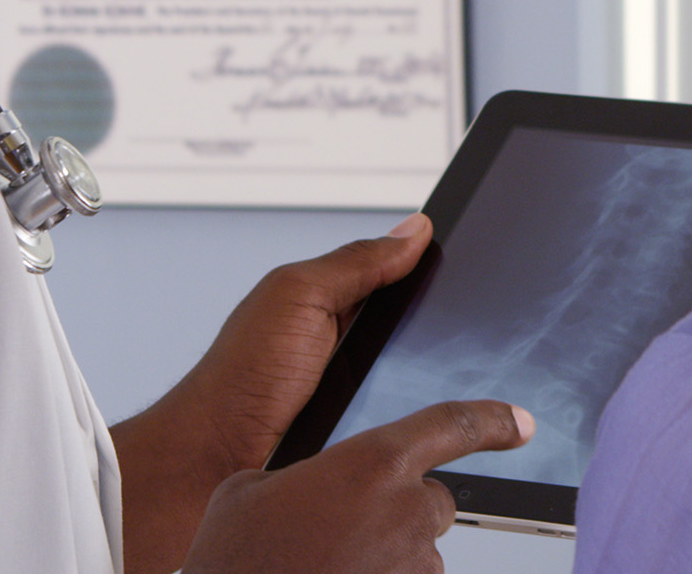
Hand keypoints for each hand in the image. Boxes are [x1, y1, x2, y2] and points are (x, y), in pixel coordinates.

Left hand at [110, 215, 444, 571]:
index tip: (483, 263)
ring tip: (449, 390)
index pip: (403, 279)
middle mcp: (349, 350)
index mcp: (334, 304)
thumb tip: (414, 229)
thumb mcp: (298, 297)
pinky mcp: (361, 444)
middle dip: (447, 338)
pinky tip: (425, 433)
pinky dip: (417, 431)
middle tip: (471, 337)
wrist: (208, 462)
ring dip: (434, 392)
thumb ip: (356, 263)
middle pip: (421, 336)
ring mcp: (357, 398)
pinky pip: (406, 432)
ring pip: (420, 388)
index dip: (439, 272)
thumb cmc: (238, 379)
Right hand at [179, 400, 535, 573]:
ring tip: (323, 564)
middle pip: (432, 502)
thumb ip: (307, 477)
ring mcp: (415, 567)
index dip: (491, 422)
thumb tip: (318, 491)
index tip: (522, 423)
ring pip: (416, 553)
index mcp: (372, 464)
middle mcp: (406, 512)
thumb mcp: (250, 491)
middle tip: (341, 533)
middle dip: (397, 512)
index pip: (451, 426)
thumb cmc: (236, 561)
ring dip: (382, 557)